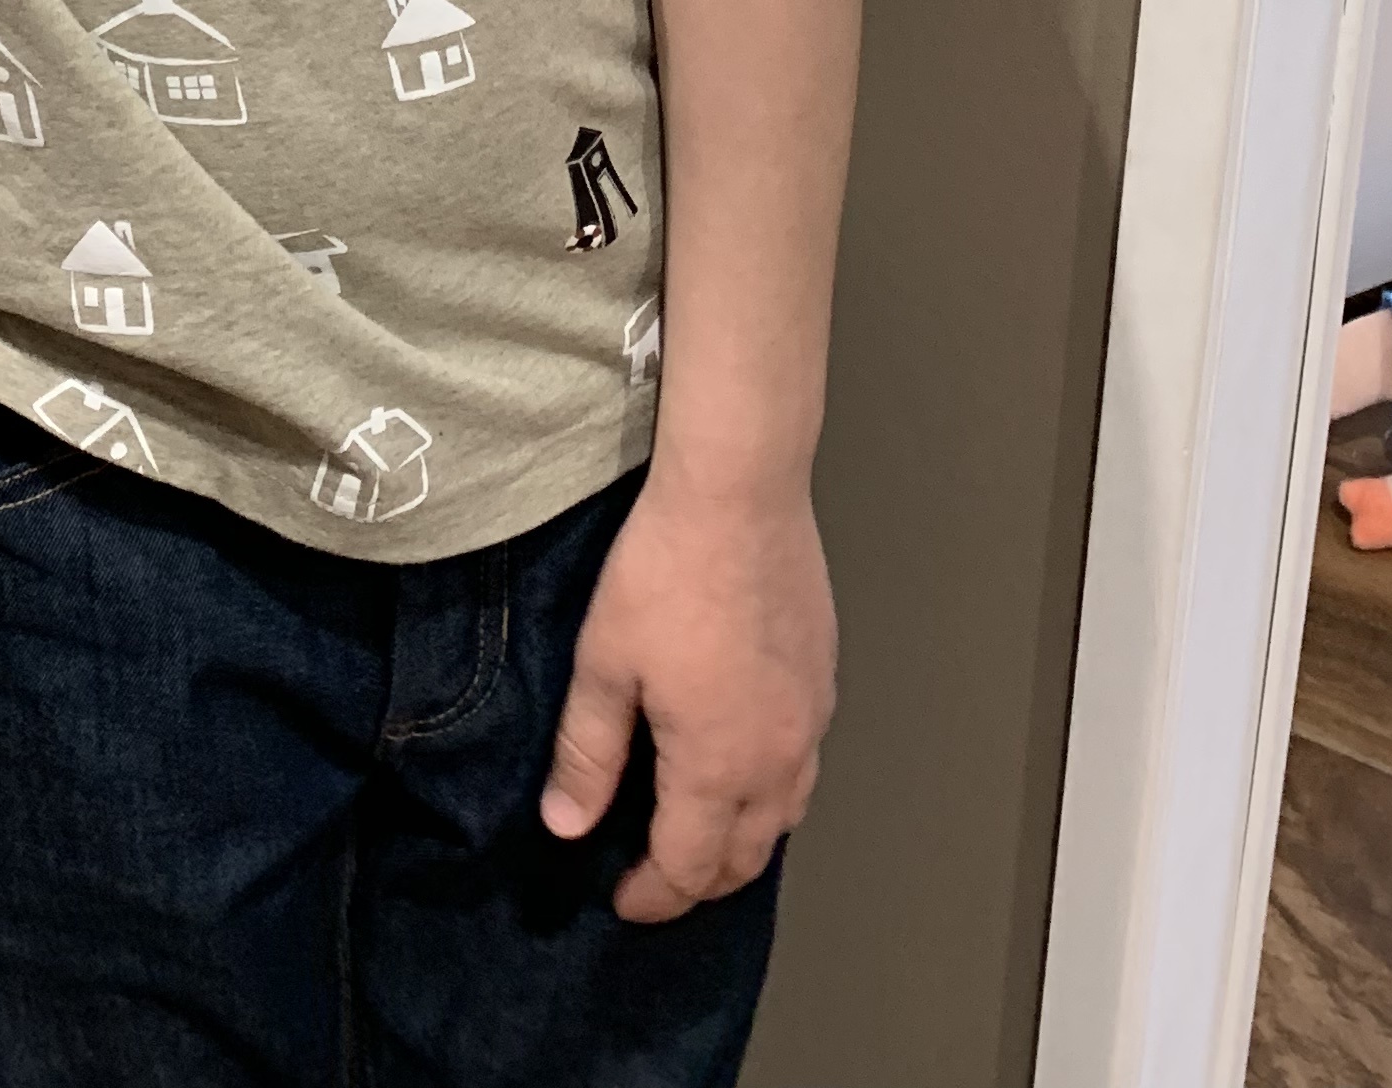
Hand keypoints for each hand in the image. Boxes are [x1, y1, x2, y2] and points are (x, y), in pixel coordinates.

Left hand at [539, 469, 835, 920]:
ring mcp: (811, 718)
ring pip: (785, 816)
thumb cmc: (664, 573)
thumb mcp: (604, 663)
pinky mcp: (824, 678)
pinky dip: (773, 792)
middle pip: (747, 858)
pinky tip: (743, 764)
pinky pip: (804, 765)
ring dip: (743, 842)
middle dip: (700, 882)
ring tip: (700, 833)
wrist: (740, 492)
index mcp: (719, 767)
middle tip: (657, 877)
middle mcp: (778, 757)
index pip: (688, 868)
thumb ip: (587, 754)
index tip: (621, 899)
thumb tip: (568, 828)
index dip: (652, 896)